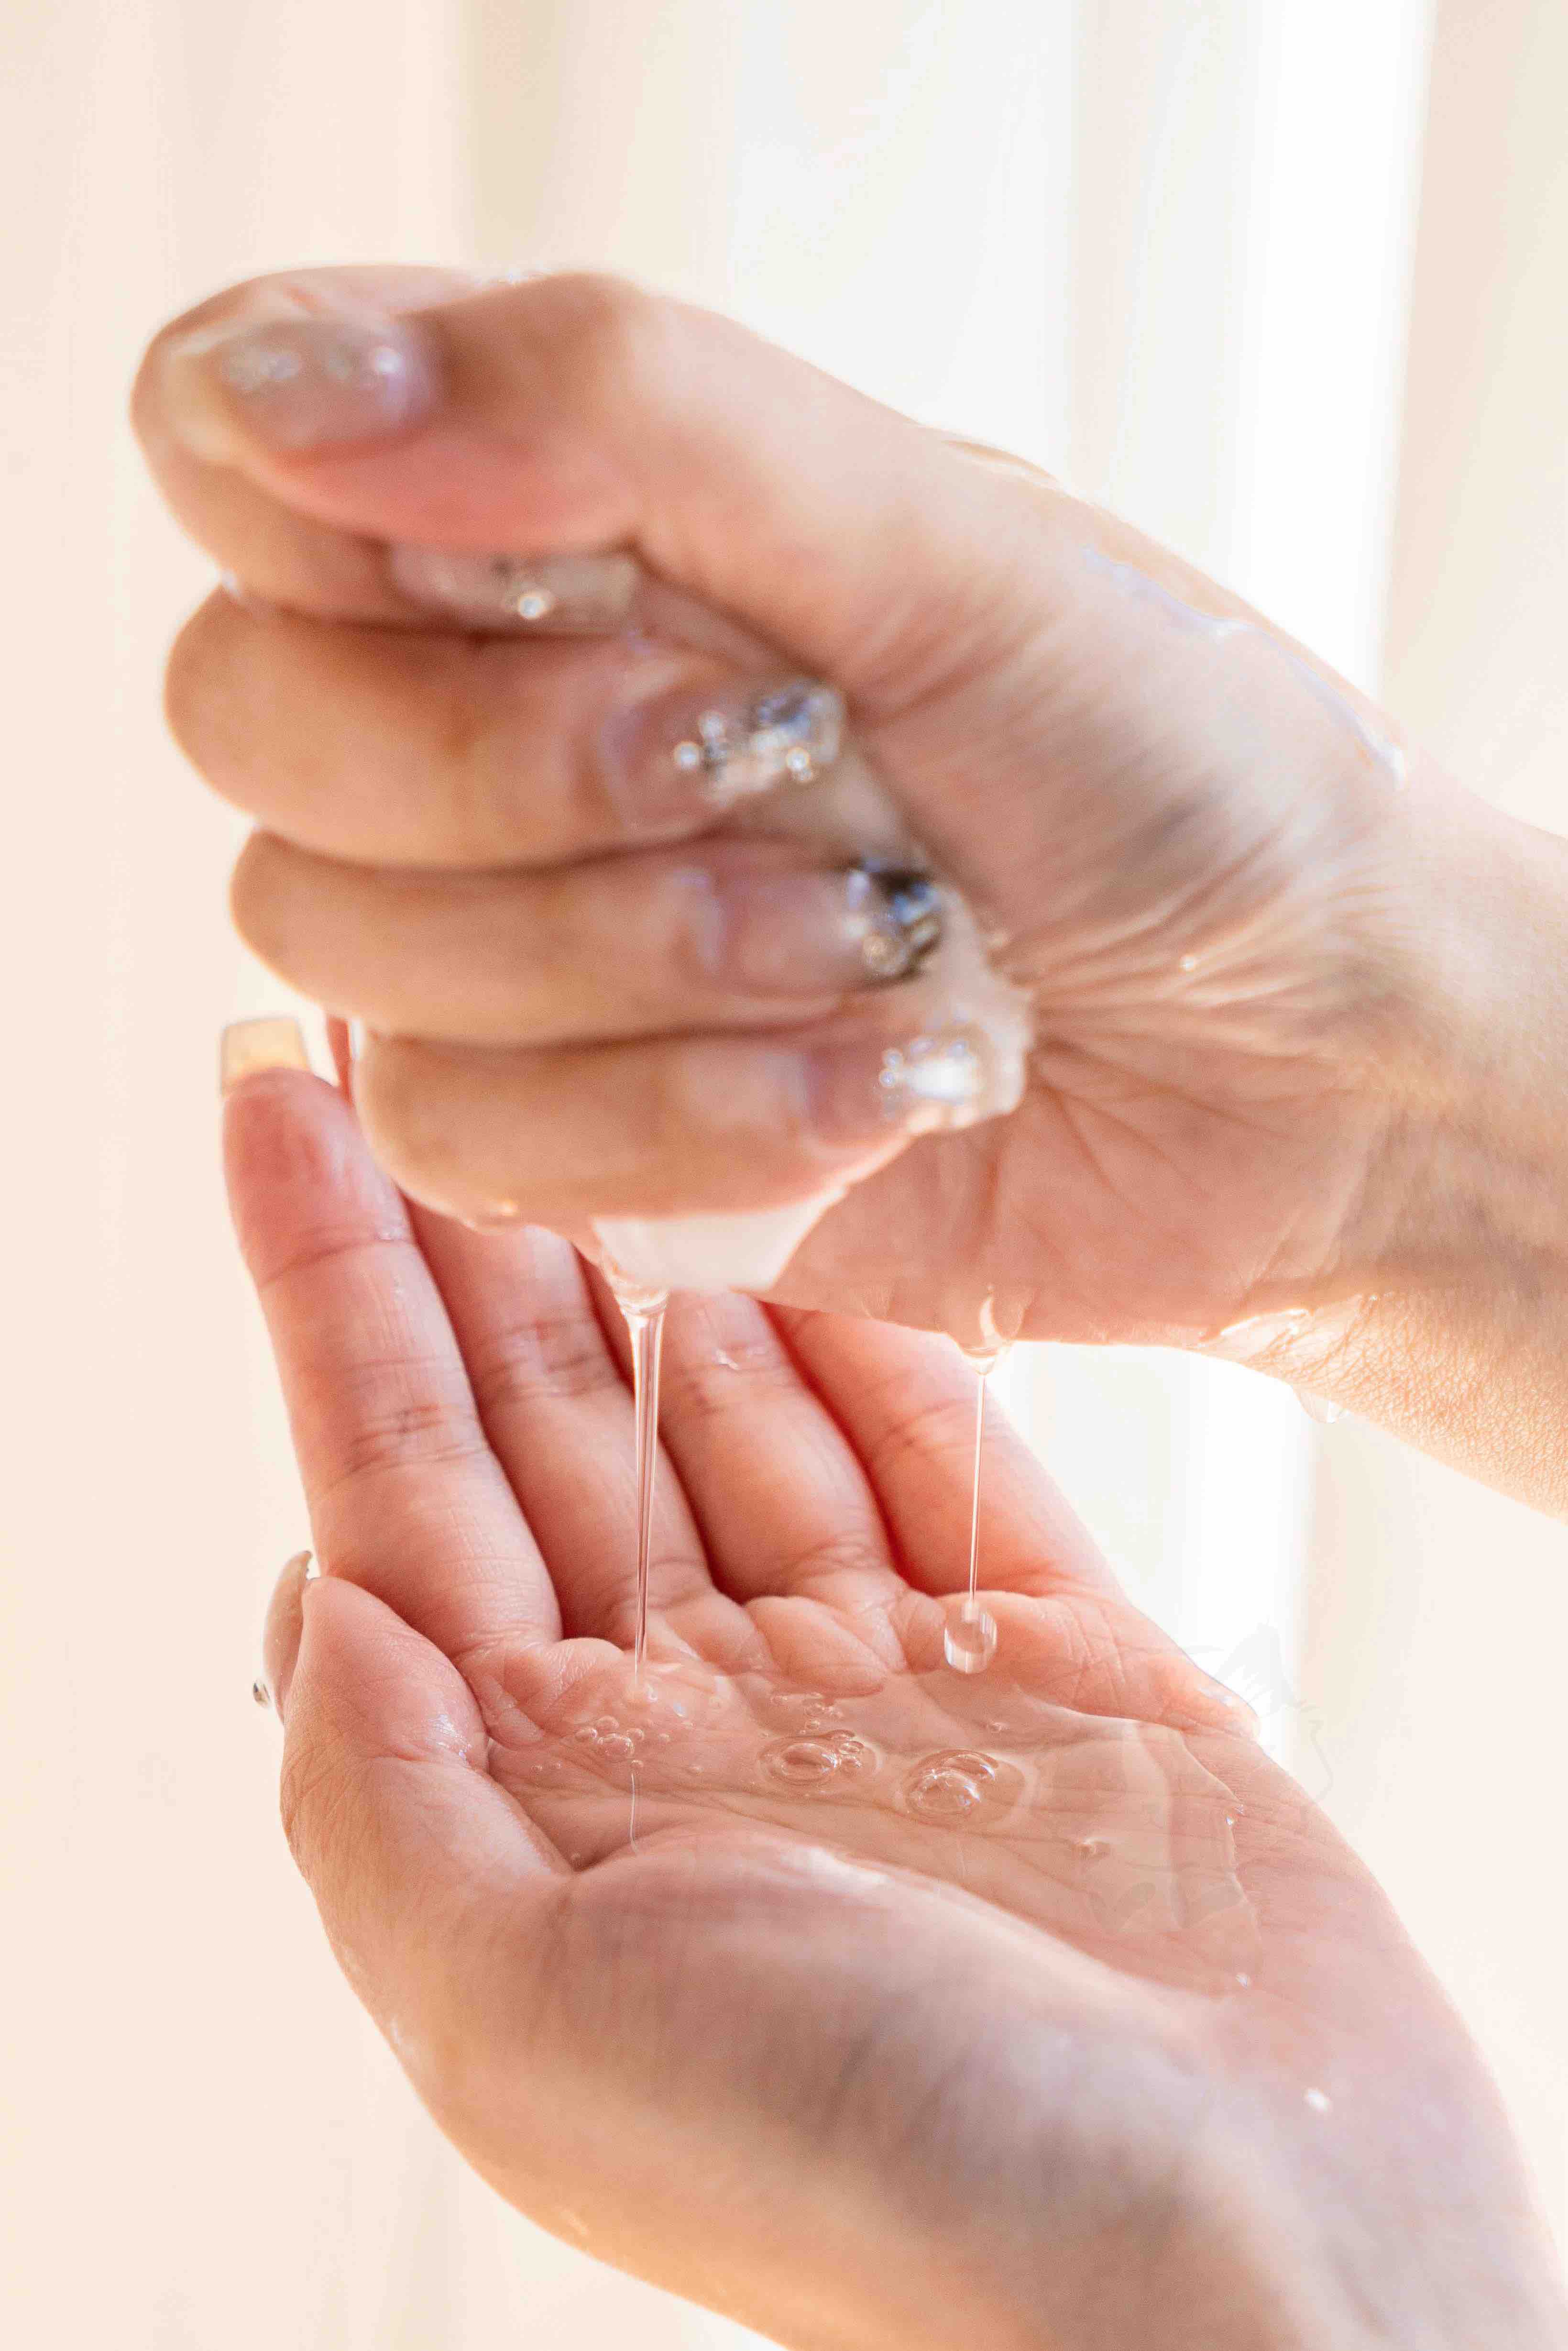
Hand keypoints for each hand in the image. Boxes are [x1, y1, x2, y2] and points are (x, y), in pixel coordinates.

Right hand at [135, 268, 1567, 1504]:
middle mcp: (496, 706)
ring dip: (650, 961)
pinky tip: (876, 1088)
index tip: (551, 574)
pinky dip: (697, 1121)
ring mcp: (512, 930)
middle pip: (252, 720)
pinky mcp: (566, 1129)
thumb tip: (283, 388)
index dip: (324, 510)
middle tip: (785, 761)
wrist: (1310, 1056)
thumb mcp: (940, 539)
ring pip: (347, 953)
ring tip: (888, 941)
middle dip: (532, 771)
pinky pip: (465, 1139)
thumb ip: (618, 417)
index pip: (240, 436)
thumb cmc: (1172, 768)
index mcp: (559, 505)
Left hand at [230, 1049, 1564, 2350]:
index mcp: (558, 1809)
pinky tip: (800, 1205)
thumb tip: (306, 1596)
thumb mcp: (527, 2025)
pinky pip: (941, 1440)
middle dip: (468, 1218)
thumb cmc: (876, 2182)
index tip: (278, 1104)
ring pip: (737, 1404)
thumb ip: (380, 1805)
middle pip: (551, 1415)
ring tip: (589, 1062)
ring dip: (655, 1235)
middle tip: (410, 1022)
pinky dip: (870, 1326)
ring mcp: (881, 1683)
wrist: (1232, 2257)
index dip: (328, 1290)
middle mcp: (701, 1729)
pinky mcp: (1053, 1653)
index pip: (400, 1487)